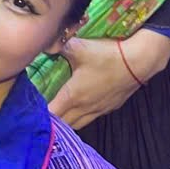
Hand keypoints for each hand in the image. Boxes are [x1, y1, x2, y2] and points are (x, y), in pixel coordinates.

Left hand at [48, 28, 169, 129]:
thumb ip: (59, 45)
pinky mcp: (110, 107)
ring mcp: (99, 110)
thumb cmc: (107, 55)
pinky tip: (80, 107)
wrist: (140, 61)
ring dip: (67, 122)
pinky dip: (81, 117)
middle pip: (64, 124)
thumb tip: (45, 44)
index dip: (39, 116)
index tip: (29, 112)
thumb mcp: (79, 47)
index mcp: (73, 96)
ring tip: (58, 114)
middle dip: (52, 122)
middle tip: (41, 114)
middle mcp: (85, 108)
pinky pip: (91, 117)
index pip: (51, 115)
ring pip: (78, 124)